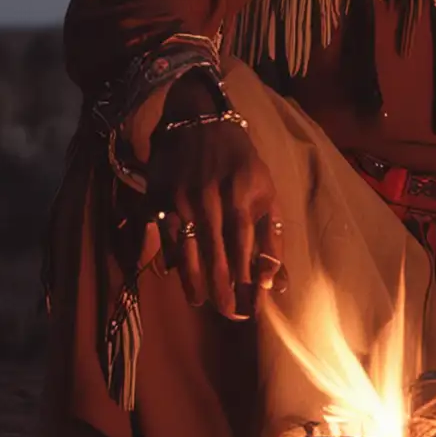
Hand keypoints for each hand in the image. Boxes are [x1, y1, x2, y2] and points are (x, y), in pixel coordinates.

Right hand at [148, 119, 285, 318]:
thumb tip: (277, 282)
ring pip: (188, 254)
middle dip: (223, 292)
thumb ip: (272, 236)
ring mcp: (181, 201)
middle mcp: (210, 200)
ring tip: (202, 302)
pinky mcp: (158, 199)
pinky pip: (164, 238)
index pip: (245, 251)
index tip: (253, 308)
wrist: (198, 121)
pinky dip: (173, 259)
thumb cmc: (240, 162)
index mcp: (242, 197)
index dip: (248, 283)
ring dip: (195, 283)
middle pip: (216, 258)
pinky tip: (178, 276)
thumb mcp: (266, 191)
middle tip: (230, 315)